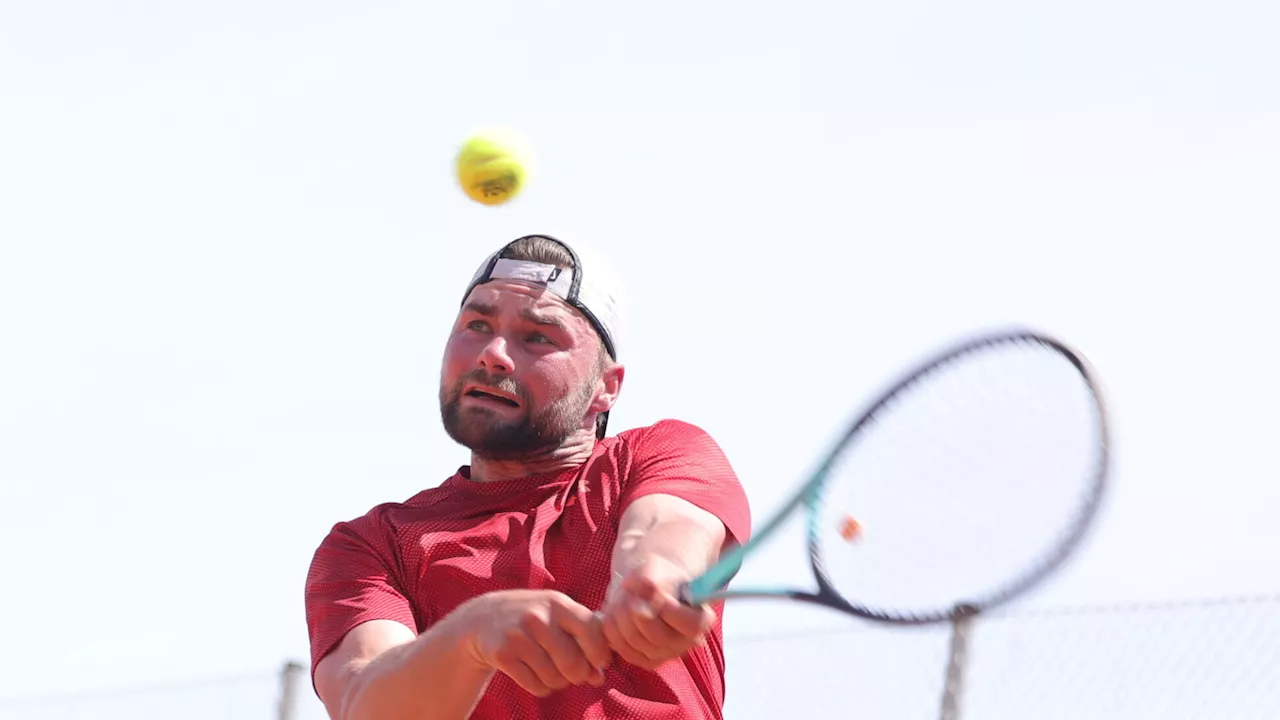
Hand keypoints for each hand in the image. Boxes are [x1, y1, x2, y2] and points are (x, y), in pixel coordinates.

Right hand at [463, 589, 611, 696]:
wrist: (483, 618)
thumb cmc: (533, 619)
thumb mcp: (558, 618)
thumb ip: (584, 641)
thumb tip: (599, 677)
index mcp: (558, 603)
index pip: (592, 631)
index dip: (600, 653)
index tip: (599, 662)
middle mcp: (538, 618)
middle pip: (573, 663)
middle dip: (578, 675)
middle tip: (573, 672)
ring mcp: (518, 636)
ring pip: (554, 678)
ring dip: (558, 682)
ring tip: (551, 670)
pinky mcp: (502, 654)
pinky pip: (536, 686)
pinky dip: (541, 688)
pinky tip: (535, 674)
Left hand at [598, 556, 716, 669]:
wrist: (646, 590)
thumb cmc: (657, 578)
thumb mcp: (656, 569)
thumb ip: (651, 581)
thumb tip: (647, 596)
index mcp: (701, 619)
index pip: (692, 625)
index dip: (670, 610)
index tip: (656, 591)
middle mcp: (687, 643)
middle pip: (657, 635)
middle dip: (636, 609)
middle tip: (630, 592)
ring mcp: (666, 655)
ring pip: (635, 641)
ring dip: (620, 614)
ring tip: (622, 598)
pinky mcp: (645, 661)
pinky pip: (621, 647)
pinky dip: (612, 627)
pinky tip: (616, 613)